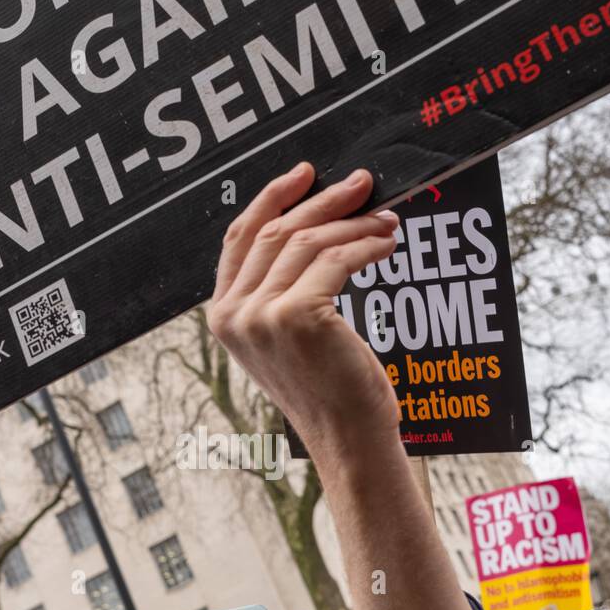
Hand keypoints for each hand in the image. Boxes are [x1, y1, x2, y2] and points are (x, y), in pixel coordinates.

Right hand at [208, 163, 399, 451]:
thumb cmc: (328, 387)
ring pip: (307, 242)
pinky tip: (386, 245)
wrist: (347, 435)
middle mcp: (233, 315)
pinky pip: (336, 260)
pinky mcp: (297, 316)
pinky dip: (366, 245)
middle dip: (322, 201)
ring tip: (386, 221)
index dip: (271, 198)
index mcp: (222, 316)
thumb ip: (278, 289)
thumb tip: (310, 225)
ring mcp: (261, 316)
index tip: (305, 174)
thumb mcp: (286, 335)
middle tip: (361, 184)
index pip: (240, 239)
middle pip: (275, 232)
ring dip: (353, 224)